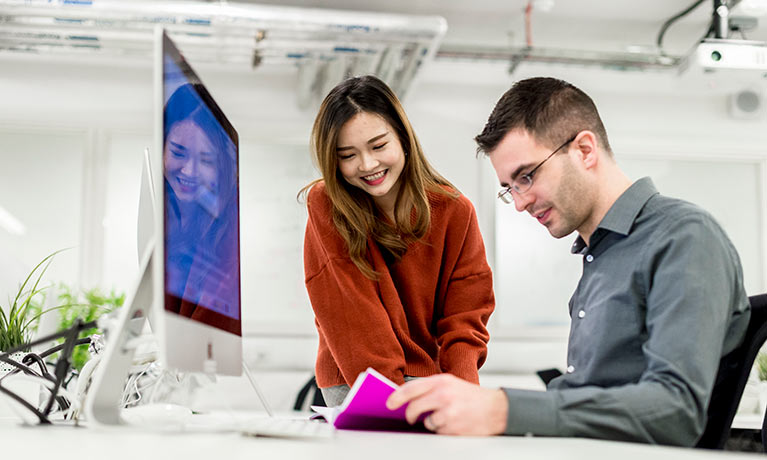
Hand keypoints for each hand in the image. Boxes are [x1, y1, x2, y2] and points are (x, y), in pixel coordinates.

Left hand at [386, 374, 507, 435]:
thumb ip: (431, 389)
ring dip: (430, 423)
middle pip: (413, 407)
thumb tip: (407, 399)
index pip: (411, 388)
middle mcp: (443, 394)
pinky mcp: (453, 425)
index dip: (396, 397)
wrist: (497, 409)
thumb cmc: (472, 397)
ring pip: (425, 421)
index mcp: (441, 381)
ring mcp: (448, 410)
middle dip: (409, 415)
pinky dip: (441, 429)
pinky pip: (437, 430)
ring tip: (444, 417)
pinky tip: (452, 423)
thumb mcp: (451, 384)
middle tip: (409, 418)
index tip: (389, 403)